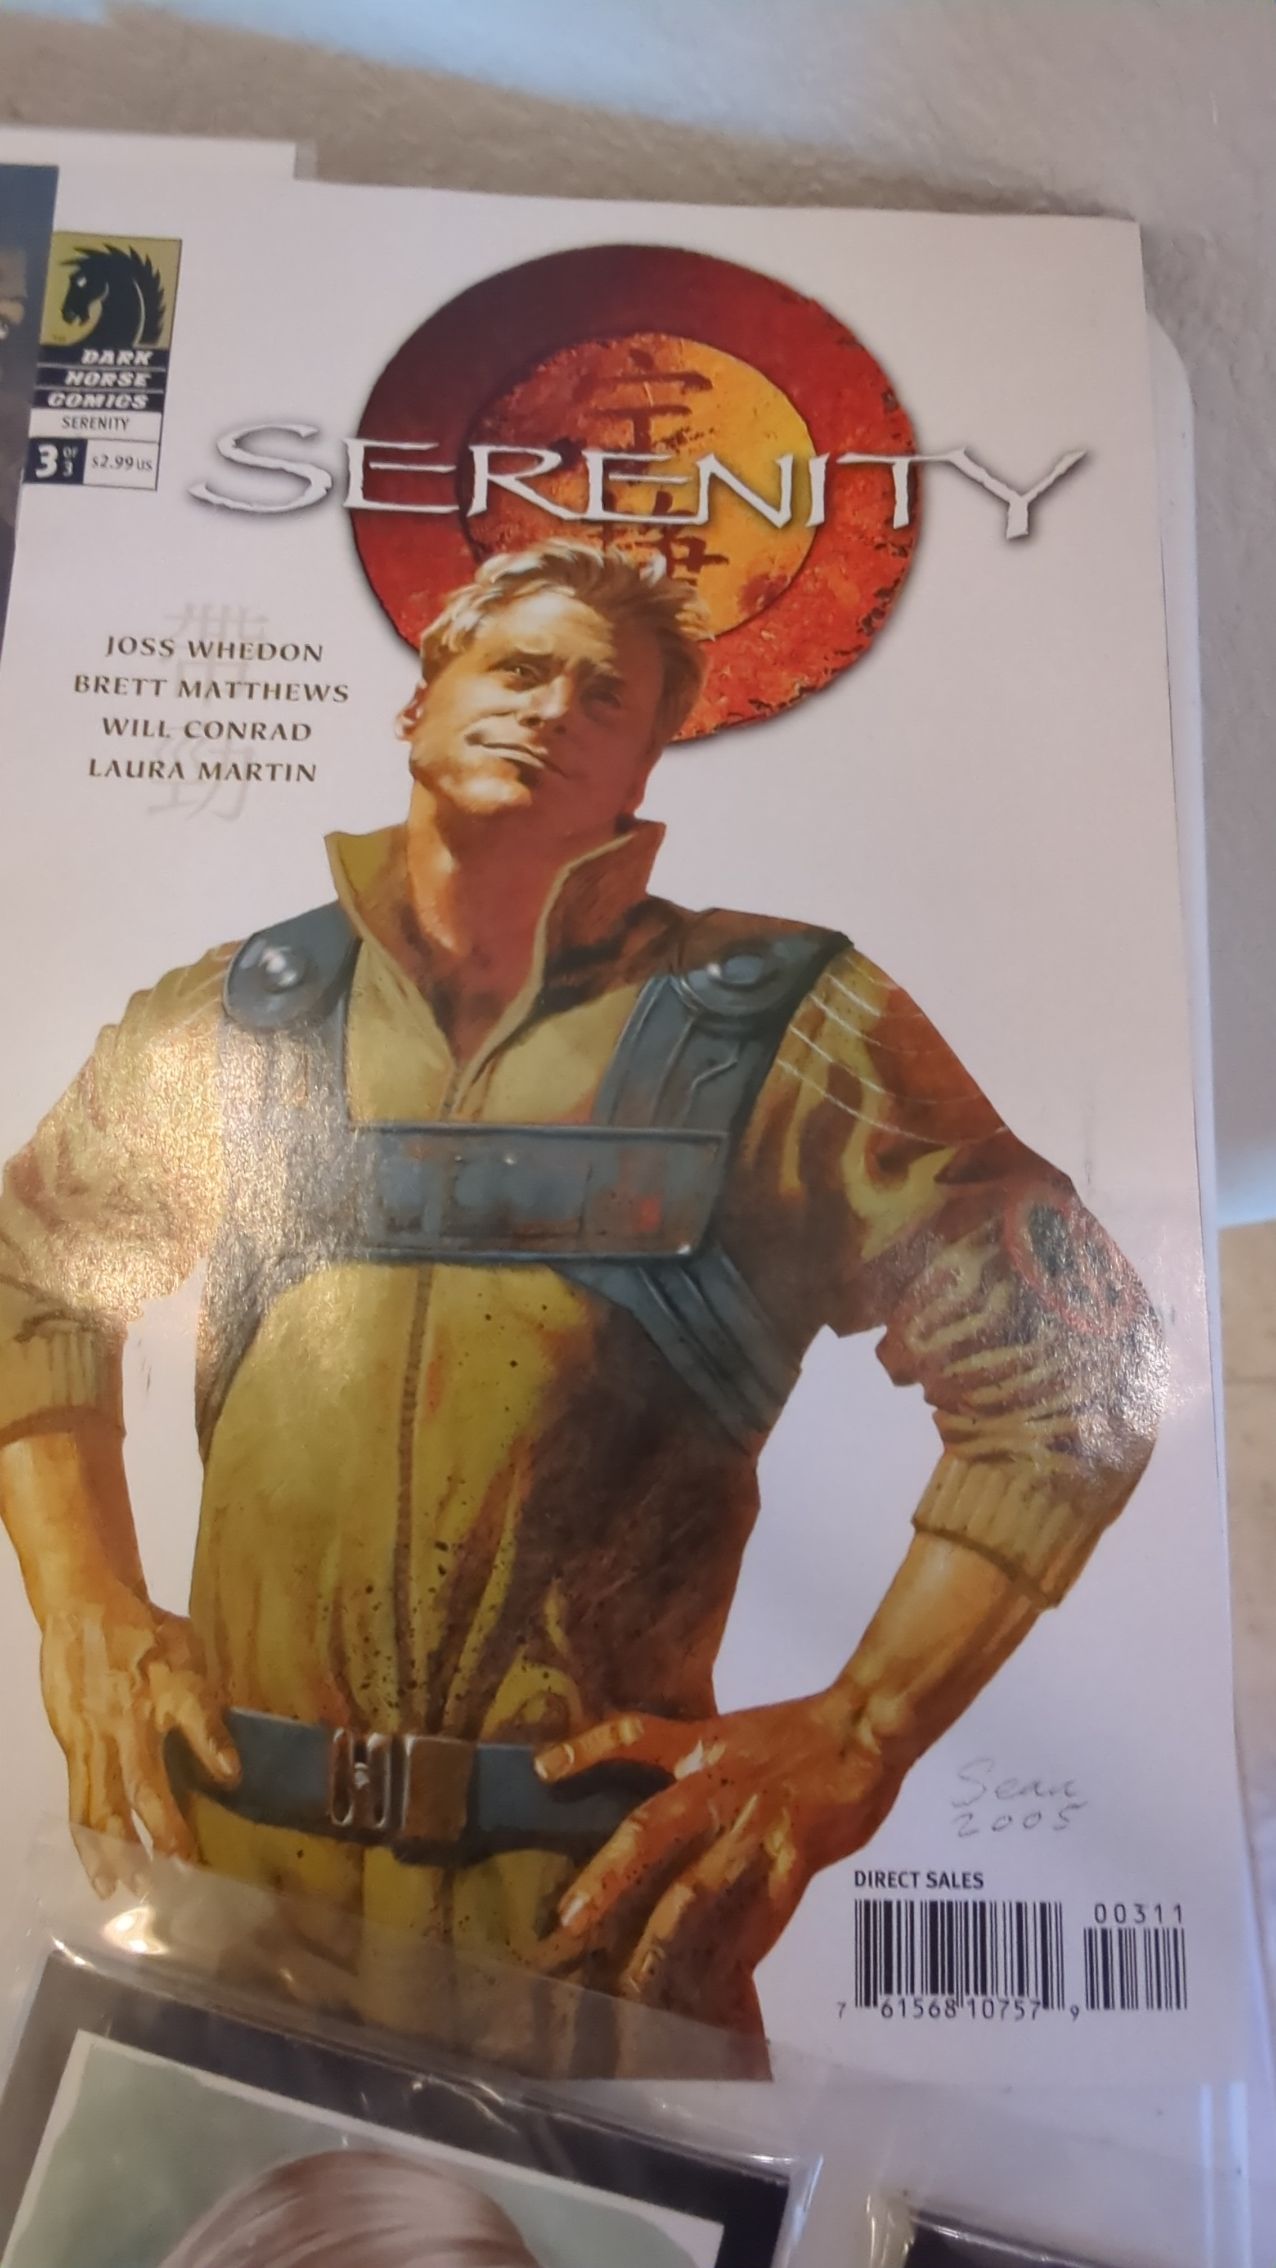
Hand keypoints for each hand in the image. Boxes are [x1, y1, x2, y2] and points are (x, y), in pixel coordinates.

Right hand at [39, 1582, 238, 1896]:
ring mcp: (95, 1735)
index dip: (211, 1745)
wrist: (83, 1606)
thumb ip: (207, 1705)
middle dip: (160, 1830)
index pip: (194, 1715)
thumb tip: (232, 1764)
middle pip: (144, 1782)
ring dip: (117, 1850)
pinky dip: (89, 1838)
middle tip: (178, 1872)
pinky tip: (100, 1871)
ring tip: (130, 1888)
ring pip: (104, 1803)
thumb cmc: (144, 1629)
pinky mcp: (72, 1745)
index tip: (231, 1776)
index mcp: (165, 1687)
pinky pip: (81, 1799)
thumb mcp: (189, 1649)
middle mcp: (128, 1718)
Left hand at [533, 1689, 903, 2015]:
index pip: (635, 1738)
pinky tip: (718, 1990)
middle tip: (569, 1919)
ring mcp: (754, 1828)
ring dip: (661, 1936)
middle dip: (608, 1877)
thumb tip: (640, 1799)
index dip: (587, 1750)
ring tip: (632, 1981)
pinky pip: (759, 1918)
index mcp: (701, 1751)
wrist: (865, 1727)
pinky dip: (737, 1954)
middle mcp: (718, 1788)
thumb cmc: (796, 1732)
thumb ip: (683, 1759)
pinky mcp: (794, 1860)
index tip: (543, 1772)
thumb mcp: (725, 1731)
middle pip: (651, 1829)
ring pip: (698, 1887)